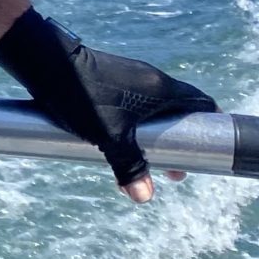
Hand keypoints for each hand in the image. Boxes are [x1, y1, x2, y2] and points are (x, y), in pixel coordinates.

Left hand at [0, 9, 216, 201]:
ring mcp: (130, 77)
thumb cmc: (83, 97)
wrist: (45, 61)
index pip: (201, 104)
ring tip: (145, 165)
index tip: (212, 149)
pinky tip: (117, 145)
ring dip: (154, 137)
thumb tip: (144, 197)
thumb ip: (129, 167)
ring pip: (153, 111)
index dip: (212, 125)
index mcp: (161, 89)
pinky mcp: (111, 79)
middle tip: (175, 172)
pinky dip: (135, 126)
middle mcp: (151, 79)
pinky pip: (134, 106)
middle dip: (179, 143)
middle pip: (178, 112)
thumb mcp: (109, 138)